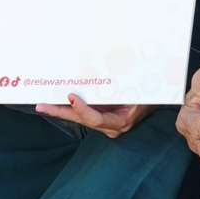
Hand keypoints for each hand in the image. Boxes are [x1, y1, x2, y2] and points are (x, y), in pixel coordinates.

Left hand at [35, 95, 151, 137]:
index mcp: (120, 121)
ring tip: (42, 104)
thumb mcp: (141, 91)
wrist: (157, 100)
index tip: (71, 96)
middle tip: (42, 106)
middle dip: (60, 112)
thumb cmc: (151, 93)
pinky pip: (83, 113)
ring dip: (60, 110)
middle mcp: (110, 126)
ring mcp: (105, 123)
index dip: (82, 109)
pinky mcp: (101, 117)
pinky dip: (69, 108)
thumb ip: (128, 88)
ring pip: (79, 118)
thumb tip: (111, 71)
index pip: (96, 119)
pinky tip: (55, 102)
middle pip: (81, 120)